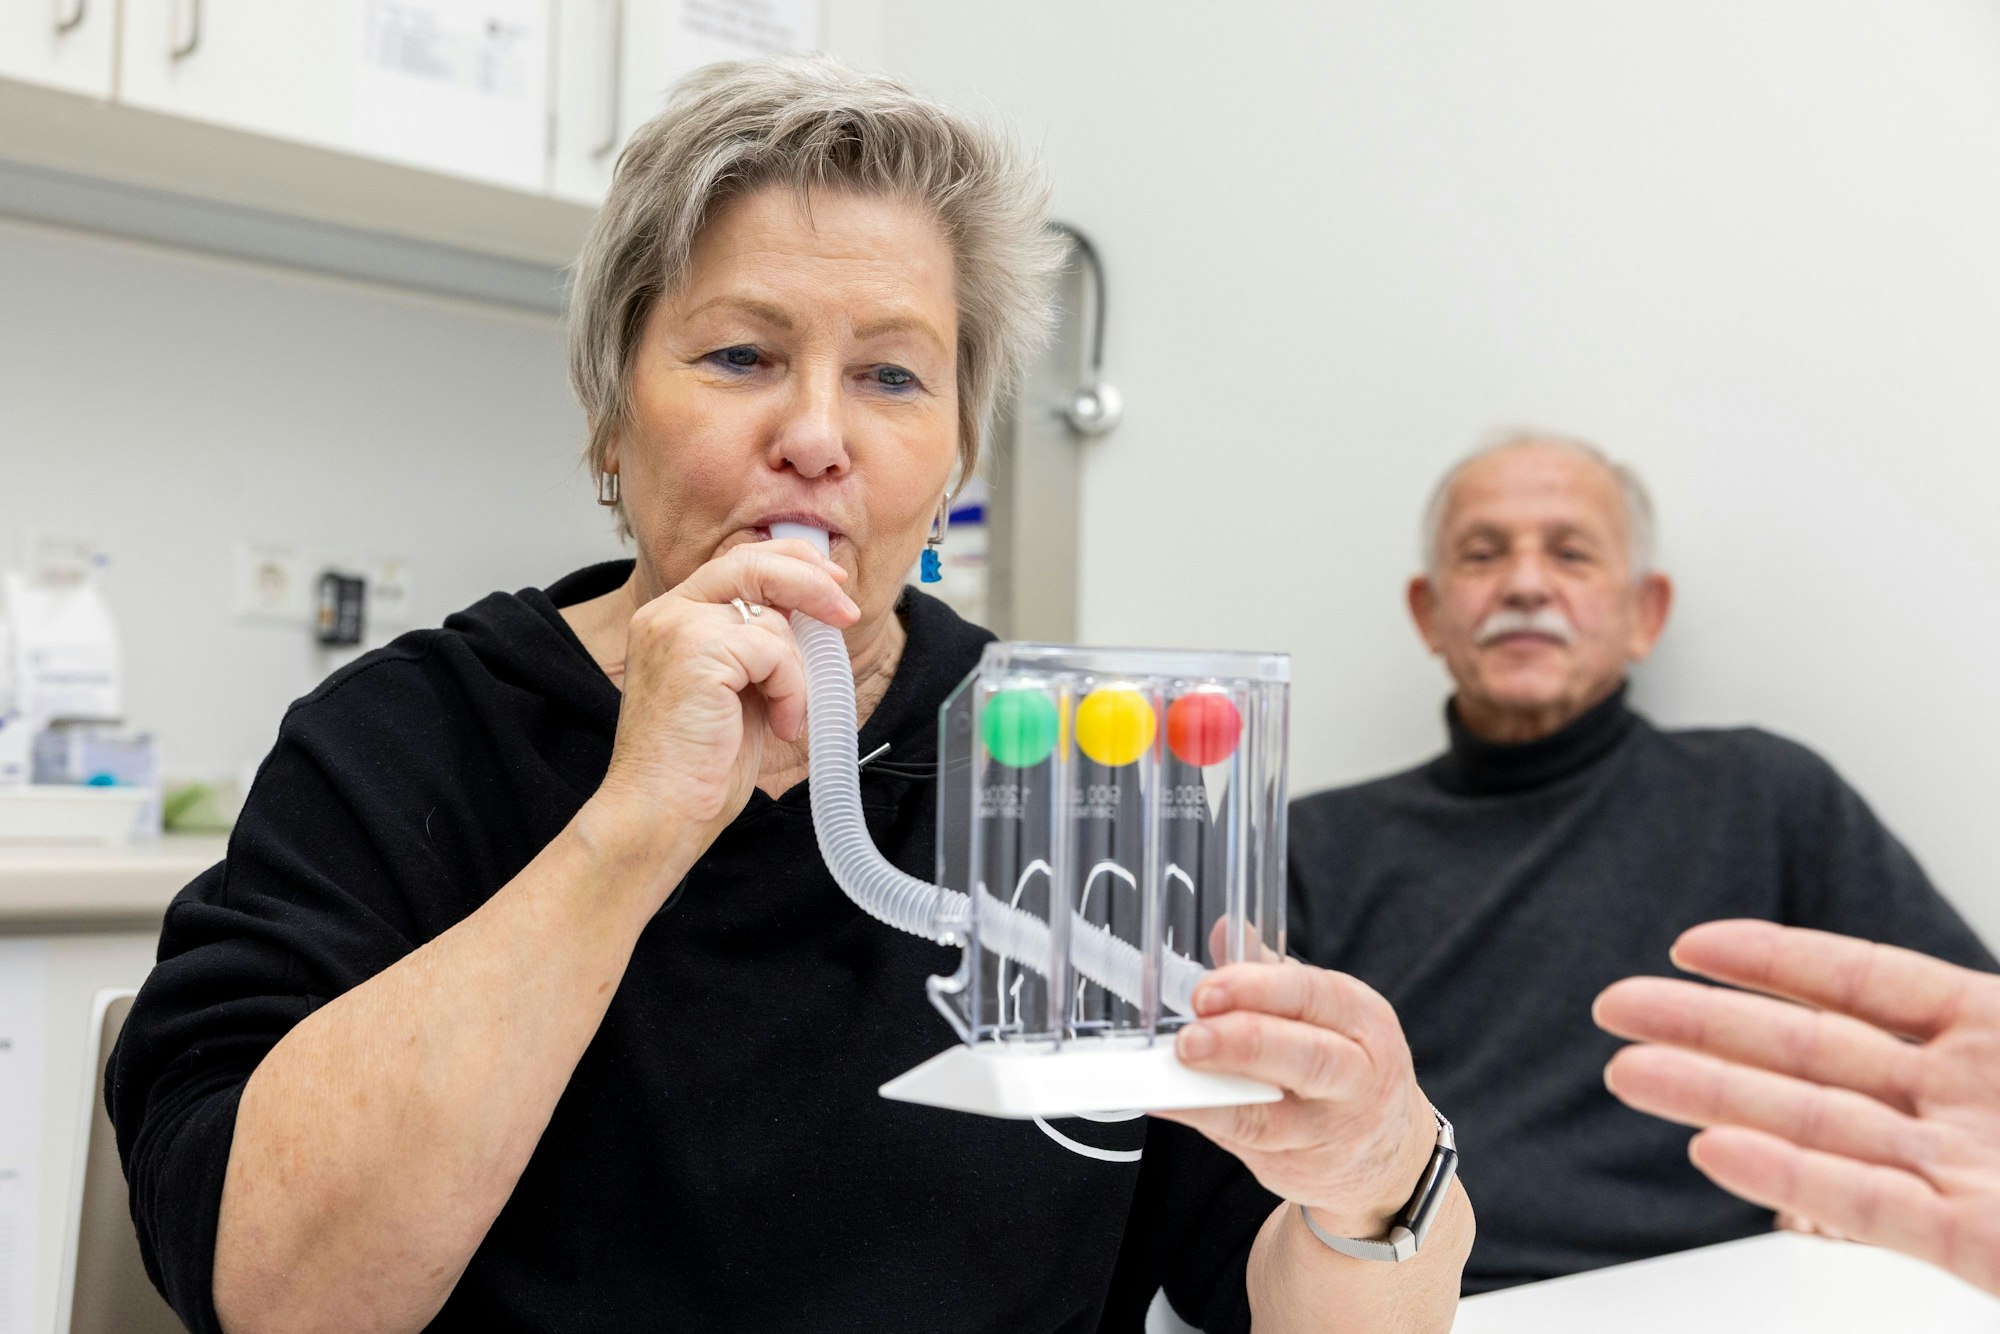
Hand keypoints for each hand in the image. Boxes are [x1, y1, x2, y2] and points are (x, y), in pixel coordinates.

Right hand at [591, 539, 856, 851]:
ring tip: (785, 715)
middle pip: (752, 564)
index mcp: (671, 618)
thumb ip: (758, 646)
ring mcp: (678, 629)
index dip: (789, 564)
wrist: (661, 813)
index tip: (829, 581)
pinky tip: (780, 723)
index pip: (736, 564)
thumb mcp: (737, 689)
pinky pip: (775, 651)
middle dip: (810, 583)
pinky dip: (791, 690)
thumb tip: (809, 612)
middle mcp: (666, 614)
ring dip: (796, 672)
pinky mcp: (697, 651)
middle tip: (846, 612)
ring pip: (772, 617)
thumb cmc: (698, 765)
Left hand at [1155, 940, 1439, 1238]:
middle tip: (1189, 1038)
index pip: (1313, 994)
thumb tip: (1227, 930)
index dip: (1257, 990)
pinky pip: (1248, 1143)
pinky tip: (1167, 1103)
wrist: (1388, 1155)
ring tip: (1174, 1072)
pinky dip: (1204, 1120)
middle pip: (1307, 1057)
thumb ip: (1272, 977)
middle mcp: (1358, 1074)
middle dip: (1243, 1043)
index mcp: (1360, 1017)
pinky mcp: (1301, 1164)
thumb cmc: (1345, 1065)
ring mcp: (1331, 1127)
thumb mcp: (1324, 1014)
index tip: (1207, 990)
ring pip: (1276, 1113)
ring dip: (1217, 1092)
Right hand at [1594, 920, 1999, 1295]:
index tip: (1690, 948)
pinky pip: (1873, 1207)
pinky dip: (1792, 1178)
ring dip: (1718, 1098)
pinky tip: (1715, 1151)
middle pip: (1816, 1052)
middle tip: (1614, 1009)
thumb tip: (1898, 976)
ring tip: (1628, 1075)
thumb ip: (1995, 1015)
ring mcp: (1967, 1172)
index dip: (1777, 961)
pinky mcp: (1978, 1246)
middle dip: (1707, 1027)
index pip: (1868, 984)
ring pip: (1820, 1125)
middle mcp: (1969, 1101)